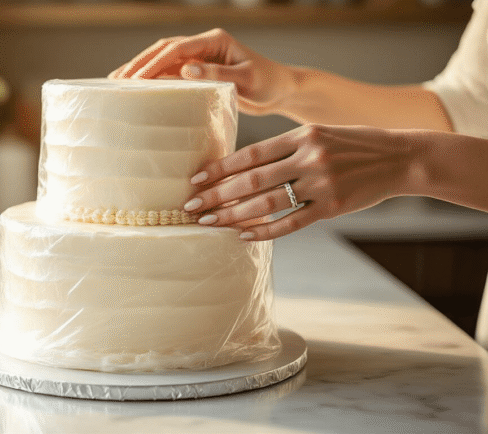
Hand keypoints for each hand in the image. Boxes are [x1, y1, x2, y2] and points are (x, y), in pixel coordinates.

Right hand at [108, 28, 297, 115]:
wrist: (281, 91)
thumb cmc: (269, 83)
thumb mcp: (247, 79)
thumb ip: (218, 74)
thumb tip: (187, 69)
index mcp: (215, 41)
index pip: (178, 49)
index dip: (155, 62)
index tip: (136, 78)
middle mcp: (204, 46)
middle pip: (164, 50)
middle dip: (139, 63)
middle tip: (117, 79)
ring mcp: (200, 58)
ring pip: (164, 60)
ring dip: (141, 69)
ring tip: (117, 82)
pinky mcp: (199, 72)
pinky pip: (170, 73)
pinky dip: (153, 79)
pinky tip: (137, 89)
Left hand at [183, 124, 418, 239]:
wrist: (399, 158)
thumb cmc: (351, 145)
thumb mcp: (318, 135)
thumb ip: (285, 148)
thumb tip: (242, 166)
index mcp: (301, 136)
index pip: (250, 153)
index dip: (220, 167)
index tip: (196, 178)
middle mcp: (308, 158)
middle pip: (251, 180)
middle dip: (216, 194)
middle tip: (190, 206)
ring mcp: (321, 184)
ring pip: (267, 202)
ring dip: (233, 214)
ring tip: (209, 222)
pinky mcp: (332, 207)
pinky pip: (291, 222)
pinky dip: (265, 230)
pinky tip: (243, 235)